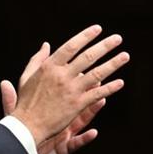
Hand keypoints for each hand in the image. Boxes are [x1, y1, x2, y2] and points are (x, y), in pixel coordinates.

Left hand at [1, 74, 105, 153]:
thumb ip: (11, 100)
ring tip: (101, 100)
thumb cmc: (20, 139)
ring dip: (91, 111)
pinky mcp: (63, 150)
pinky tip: (93, 132)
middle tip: (96, 78)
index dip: (67, 83)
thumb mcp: (15, 117)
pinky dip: (85, 138)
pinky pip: (77, 143)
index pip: (59, 94)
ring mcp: (63, 136)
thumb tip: (3, 83)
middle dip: (85, 91)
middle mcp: (58, 123)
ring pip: (80, 121)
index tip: (75, 69)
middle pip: (74, 104)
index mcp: (48, 113)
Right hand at [6, 25, 128, 145]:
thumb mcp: (27, 75)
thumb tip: (46, 44)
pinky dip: (109, 88)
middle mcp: (62, 76)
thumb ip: (37, 58)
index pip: (71, 46)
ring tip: (125, 56)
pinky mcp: (77, 105)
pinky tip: (120, 82)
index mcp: (50, 67)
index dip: (85, 36)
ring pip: (97, 74)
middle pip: (88, 57)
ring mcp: (71, 90)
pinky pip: (97, 94)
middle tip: (118, 38)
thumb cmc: (27, 100)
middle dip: (105, 46)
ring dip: (113, 64)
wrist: (28, 124)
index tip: (97, 29)